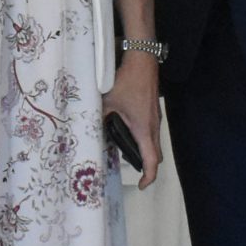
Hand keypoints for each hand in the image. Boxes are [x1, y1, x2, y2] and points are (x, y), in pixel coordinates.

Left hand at [101, 54, 161, 188]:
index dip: (148, 177)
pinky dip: (144, 139)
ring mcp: (156, 118)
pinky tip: (128, 131)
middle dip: (147, 167)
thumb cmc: (127, 81)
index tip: (140, 185)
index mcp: (144, 129)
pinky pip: (152, 131)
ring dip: (145, 152)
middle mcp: (153, 126)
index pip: (152, 161)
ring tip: (126, 152)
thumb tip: (90, 127)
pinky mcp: (154, 111)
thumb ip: (99, 117)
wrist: (143, 60)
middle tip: (133, 171)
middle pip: (156, 155)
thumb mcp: (108, 101)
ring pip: (154, 143)